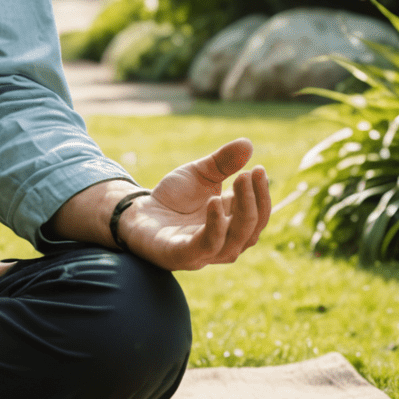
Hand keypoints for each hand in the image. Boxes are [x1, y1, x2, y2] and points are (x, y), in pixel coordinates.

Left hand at [118, 138, 269, 270]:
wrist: (137, 211)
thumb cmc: (173, 197)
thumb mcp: (199, 174)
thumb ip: (222, 163)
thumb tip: (247, 143)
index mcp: (231, 225)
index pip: (258, 216)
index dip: (262, 195)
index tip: (259, 169)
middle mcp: (224, 243)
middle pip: (250, 230)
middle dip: (253, 201)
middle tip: (249, 174)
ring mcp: (204, 253)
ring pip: (234, 241)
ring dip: (242, 212)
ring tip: (239, 181)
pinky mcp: (182, 256)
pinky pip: (206, 245)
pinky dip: (215, 226)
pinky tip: (215, 201)